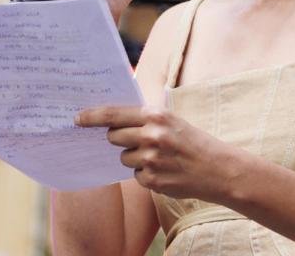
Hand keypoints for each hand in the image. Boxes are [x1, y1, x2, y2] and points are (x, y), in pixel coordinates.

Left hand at [75, 106, 238, 202]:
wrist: (217, 169)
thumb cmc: (193, 141)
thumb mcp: (172, 121)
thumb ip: (145, 118)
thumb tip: (112, 120)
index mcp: (156, 116)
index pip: (114, 114)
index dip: (92, 116)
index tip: (78, 118)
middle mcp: (151, 135)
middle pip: (114, 136)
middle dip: (120, 139)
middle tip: (138, 140)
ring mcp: (151, 159)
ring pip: (124, 158)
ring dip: (135, 158)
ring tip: (159, 157)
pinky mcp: (152, 180)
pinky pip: (135, 175)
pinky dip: (146, 174)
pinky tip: (164, 170)